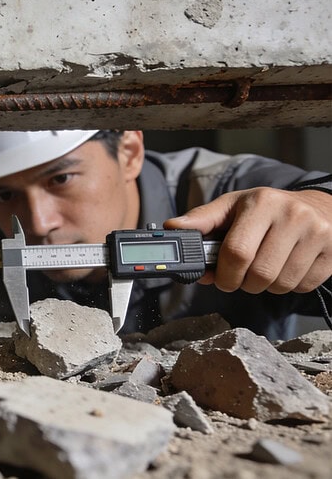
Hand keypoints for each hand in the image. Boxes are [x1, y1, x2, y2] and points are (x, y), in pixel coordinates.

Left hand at [164, 187, 331, 294]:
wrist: (318, 206)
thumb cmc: (266, 209)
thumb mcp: (233, 206)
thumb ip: (202, 219)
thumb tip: (172, 228)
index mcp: (262, 203)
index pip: (236, 252)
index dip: (223, 274)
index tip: (220, 277)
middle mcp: (292, 215)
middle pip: (258, 274)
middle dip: (243, 283)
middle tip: (242, 274)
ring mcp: (317, 234)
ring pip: (280, 285)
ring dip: (265, 285)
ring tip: (265, 266)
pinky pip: (302, 287)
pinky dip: (289, 285)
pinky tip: (286, 266)